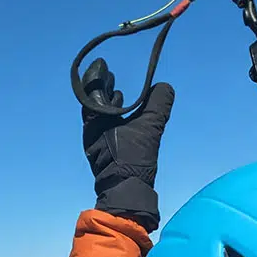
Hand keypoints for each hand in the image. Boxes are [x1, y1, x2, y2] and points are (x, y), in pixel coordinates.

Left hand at [82, 58, 174, 231]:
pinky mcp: (107, 153)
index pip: (91, 90)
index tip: (102, 64)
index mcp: (94, 121)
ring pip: (100, 117)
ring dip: (108, 103)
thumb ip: (158, 104)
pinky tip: (125, 119)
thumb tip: (165, 87)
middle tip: (109, 75)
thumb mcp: (149, 127)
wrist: (126, 191)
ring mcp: (98, 143)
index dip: (97, 76)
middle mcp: (91, 131)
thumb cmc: (132, 159)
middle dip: (101, 88)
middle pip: (93, 103)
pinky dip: (114, 118)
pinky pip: (107, 129)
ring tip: (118, 93)